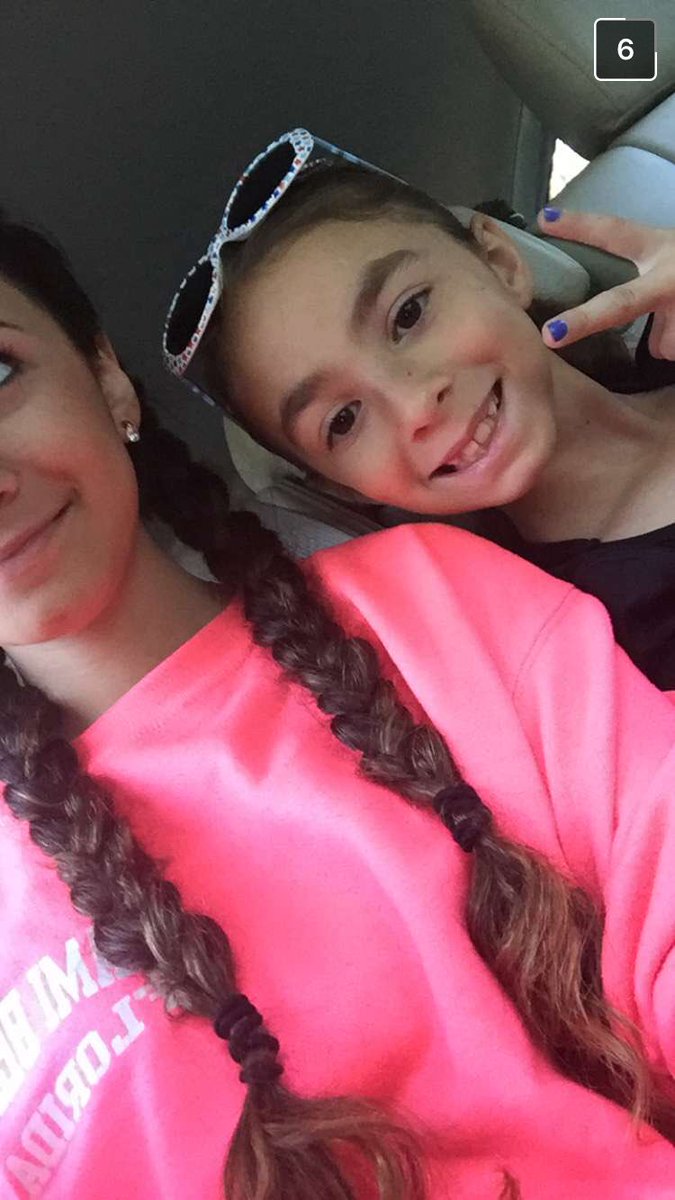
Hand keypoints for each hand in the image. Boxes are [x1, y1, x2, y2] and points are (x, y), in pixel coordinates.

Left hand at [535, 208, 674, 359]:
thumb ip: (654, 288)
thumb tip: (636, 327)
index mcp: (661, 247)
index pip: (616, 232)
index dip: (581, 226)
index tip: (544, 218)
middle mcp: (669, 275)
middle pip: (620, 305)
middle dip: (585, 320)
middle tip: (552, 334)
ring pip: (659, 341)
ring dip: (668, 337)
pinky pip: (670, 351)